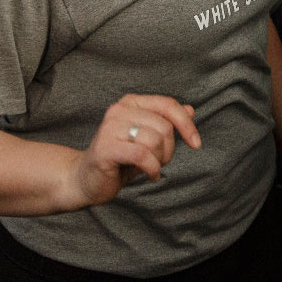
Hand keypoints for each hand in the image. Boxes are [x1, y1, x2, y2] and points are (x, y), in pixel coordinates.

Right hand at [68, 94, 201, 207]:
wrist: (85, 180)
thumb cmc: (120, 159)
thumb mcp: (147, 139)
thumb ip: (166, 122)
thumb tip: (190, 109)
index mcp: (130, 102)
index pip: (168, 105)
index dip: (186, 124)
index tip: (196, 144)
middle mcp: (118, 110)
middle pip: (164, 126)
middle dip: (169, 149)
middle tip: (159, 162)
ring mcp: (109, 128)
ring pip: (154, 141)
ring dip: (160, 161)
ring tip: (151, 168)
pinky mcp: (105, 148)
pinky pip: (142, 155)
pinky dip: (152, 168)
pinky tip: (150, 175)